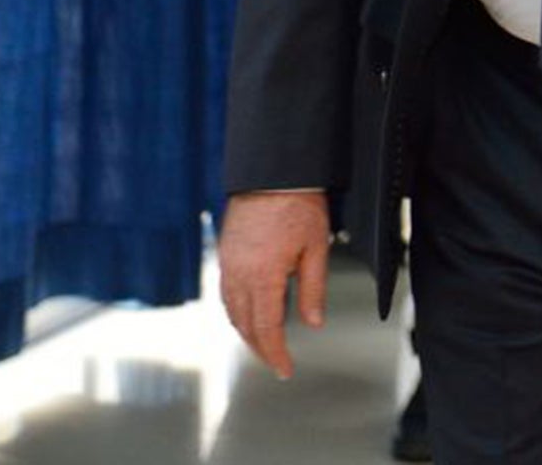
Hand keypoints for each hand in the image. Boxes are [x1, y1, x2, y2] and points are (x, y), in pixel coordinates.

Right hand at [219, 190, 331, 377]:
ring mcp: (228, 264)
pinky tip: (247, 314)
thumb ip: (313, 288)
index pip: (266, 327)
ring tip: (263, 344)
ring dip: (246, 332)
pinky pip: (227, 293)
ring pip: (232, 311)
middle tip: (276, 362)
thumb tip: (312, 322)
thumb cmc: (298, 205)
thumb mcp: (316, 247)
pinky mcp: (225, 254)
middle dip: (260, 347)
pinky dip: (237, 311)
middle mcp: (239, 274)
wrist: (272, 174)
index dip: (275, 352)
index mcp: (263, 276)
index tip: (284, 368)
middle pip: (245, 324)